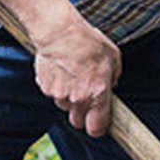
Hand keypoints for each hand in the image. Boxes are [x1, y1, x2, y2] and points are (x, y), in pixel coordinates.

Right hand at [33, 19, 120, 136]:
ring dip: (69, 99)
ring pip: (65, 106)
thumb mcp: (113, 57)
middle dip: (82, 116)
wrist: (59, 31)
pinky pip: (53, 94)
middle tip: (86, 101)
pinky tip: (61, 71)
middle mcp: (78, 99)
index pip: (96, 128)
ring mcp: (60, 95)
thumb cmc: (88, 42)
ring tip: (72, 77)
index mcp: (98, 93)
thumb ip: (113, 77)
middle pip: (77, 123)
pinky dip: (57, 87)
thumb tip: (110, 86)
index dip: (97, 128)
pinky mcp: (45, 88)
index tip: (98, 124)